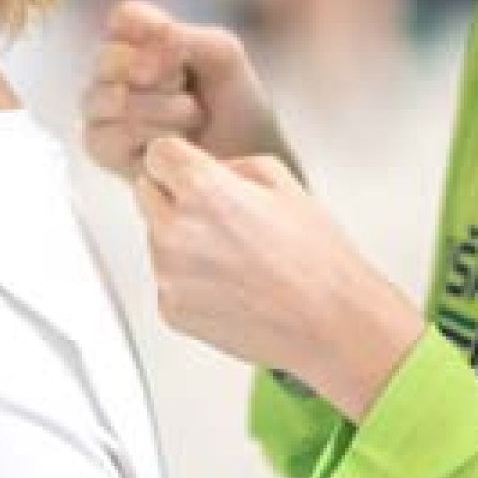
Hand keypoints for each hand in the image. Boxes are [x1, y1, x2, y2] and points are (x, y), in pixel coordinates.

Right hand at [82, 0, 297, 183]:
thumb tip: (153, 33)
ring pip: (109, 98)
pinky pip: (108, 135)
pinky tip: (174, 141)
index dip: (153, 29)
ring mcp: (100, 109)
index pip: (125, 17)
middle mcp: (111, 70)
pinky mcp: (100, 147)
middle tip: (186, 87)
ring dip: (159, 108)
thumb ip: (184, 36)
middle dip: (158, 73)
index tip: (182, 50)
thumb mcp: (222, 56)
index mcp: (138, 38)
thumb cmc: (234, 105)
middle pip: (109, 57)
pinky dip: (149, 136)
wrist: (245, 162)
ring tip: (191, 116)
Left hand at [135, 134, 425, 420]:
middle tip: (220, 217)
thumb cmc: (315, 257)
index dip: (178, 160)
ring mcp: (168, 274)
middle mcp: (174, 230)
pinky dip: (190, 281)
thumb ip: (232, 165)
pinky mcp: (170, 309)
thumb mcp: (283, 181)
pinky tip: (231, 287)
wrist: (330, 322)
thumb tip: (206, 168)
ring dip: (182, 241)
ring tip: (236, 258)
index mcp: (202, 189)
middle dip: (175, 197)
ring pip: (157, 240)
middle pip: (147, 194)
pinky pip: (168, 281)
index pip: (158, 154)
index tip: (187, 169)